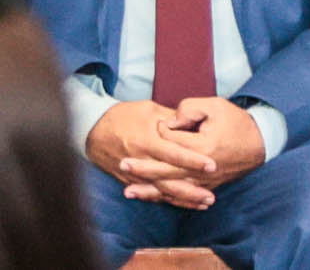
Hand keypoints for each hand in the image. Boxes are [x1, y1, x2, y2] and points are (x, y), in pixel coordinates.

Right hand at [87, 99, 220, 208]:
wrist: (92, 130)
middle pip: (167, 180)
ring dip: (182, 199)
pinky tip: (184, 203)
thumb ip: (173, 119)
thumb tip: (196, 126)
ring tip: (204, 204)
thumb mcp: (150, 110)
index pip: (173, 154)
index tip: (212, 165)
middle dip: (190, 190)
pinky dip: (167, 200)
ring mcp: (132, 174)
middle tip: (211, 197)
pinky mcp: (128, 181)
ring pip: (160, 191)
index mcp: (146, 141)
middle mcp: (139, 160)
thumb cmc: (124, 116)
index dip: (192, 160)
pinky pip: (150, 194)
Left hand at [118, 97, 266, 205]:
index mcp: (204, 146)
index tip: (158, 121)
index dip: (163, 129)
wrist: (261, 144)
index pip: (174, 140)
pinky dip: (164, 198)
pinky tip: (150, 198)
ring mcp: (203, 181)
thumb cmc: (238, 122)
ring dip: (148, 190)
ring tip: (127, 190)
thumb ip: (190, 108)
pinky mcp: (205, 188)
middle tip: (122, 162)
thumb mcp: (217, 106)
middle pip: (165, 169)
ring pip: (170, 188)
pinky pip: (181, 196)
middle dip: (142, 167)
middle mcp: (201, 168)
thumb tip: (168, 121)